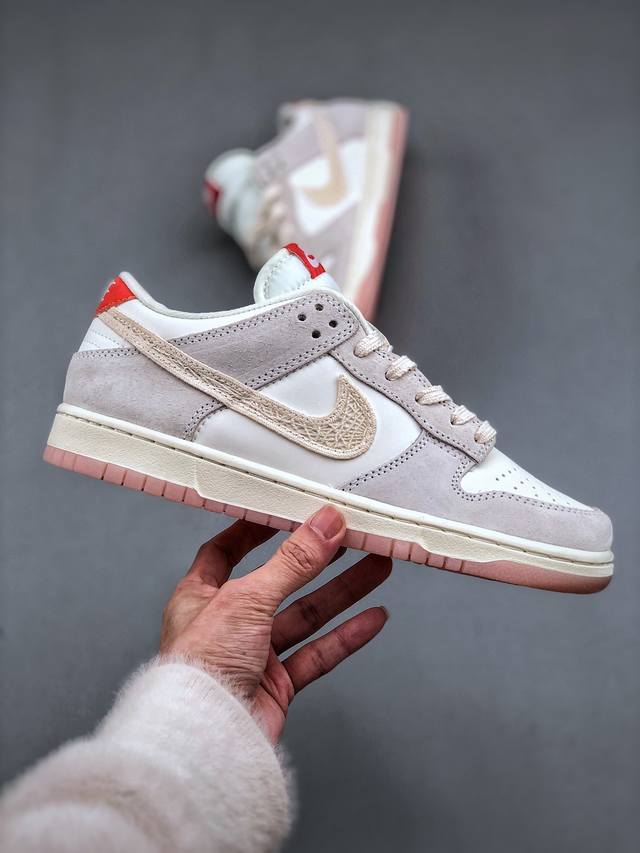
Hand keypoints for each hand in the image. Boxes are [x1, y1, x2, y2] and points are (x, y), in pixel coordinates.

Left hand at [160, 505, 390, 741]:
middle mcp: (226, 624)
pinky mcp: (276, 685)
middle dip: (318, 560)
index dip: (255, 530)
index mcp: (201, 596)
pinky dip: (346, 636)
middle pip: (280, 581)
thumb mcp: (247, 598)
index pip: (226, 551)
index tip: (286, 511)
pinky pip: (317, 654)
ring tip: (377, 567)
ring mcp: (253, 655)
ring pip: (305, 616)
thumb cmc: (201, 668)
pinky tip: (372, 618)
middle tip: (350, 538)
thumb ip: (292, 562)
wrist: (205, 739)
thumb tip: (325, 525)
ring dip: (343, 592)